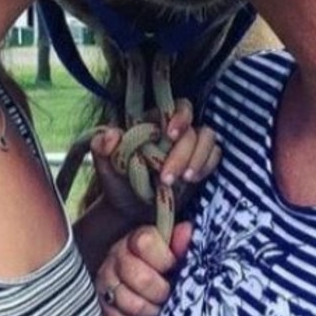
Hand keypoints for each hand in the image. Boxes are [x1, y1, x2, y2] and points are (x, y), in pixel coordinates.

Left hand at [90, 98, 219, 221]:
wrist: (131, 210)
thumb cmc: (118, 181)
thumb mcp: (104, 164)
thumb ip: (101, 146)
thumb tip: (112, 135)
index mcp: (153, 121)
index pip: (177, 106)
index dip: (179, 116)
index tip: (170, 135)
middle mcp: (175, 130)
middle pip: (193, 128)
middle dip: (183, 152)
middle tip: (167, 177)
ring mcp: (190, 146)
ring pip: (207, 139)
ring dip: (198, 159)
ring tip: (183, 180)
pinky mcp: (200, 162)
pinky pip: (214, 156)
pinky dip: (206, 166)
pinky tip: (192, 180)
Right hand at [96, 221, 192, 315]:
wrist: (142, 279)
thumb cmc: (161, 263)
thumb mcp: (173, 250)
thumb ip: (180, 241)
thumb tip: (187, 231)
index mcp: (136, 239)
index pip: (145, 242)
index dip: (163, 258)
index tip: (173, 267)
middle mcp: (117, 257)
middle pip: (138, 276)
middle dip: (159, 291)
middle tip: (168, 294)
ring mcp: (107, 281)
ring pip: (125, 300)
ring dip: (148, 310)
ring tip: (159, 308)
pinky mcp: (102, 304)